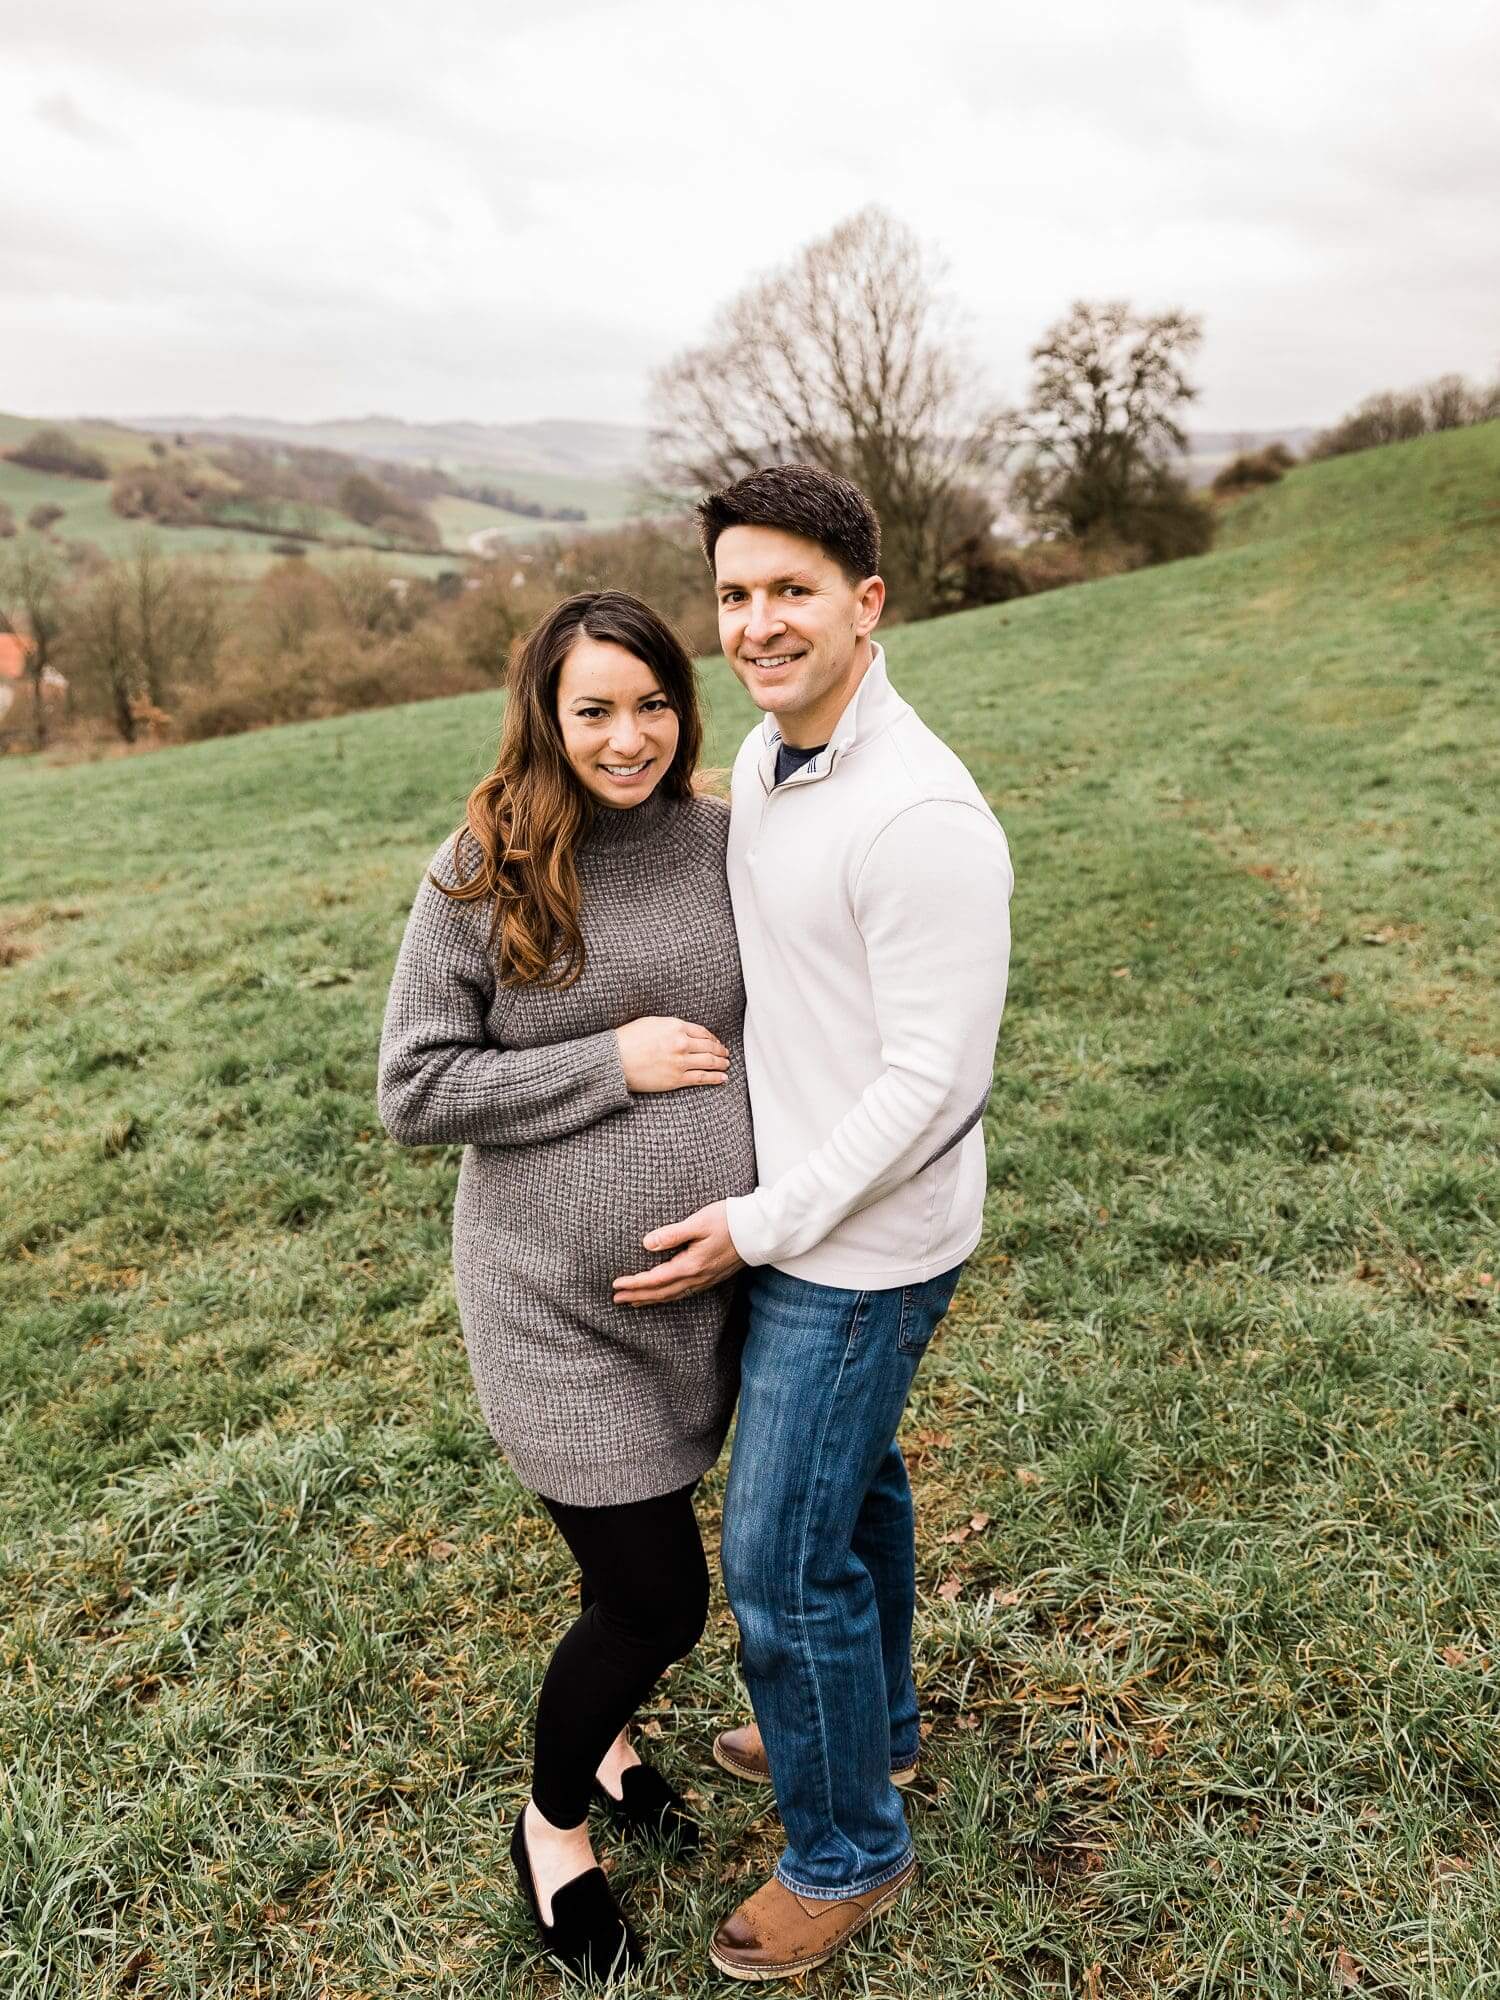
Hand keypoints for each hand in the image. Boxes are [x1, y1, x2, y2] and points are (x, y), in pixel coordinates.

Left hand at [613, 1202, 744, 1306]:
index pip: (655, 1279)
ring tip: (634, 1301)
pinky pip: (684, 1292)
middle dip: (637, 1296)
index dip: (634, 1283)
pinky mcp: (712, 1277)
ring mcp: (706, 1280)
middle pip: (661, 1293)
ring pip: (672, 1295)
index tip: (615, 1284)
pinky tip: (663, 1294)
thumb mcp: (698, 1222)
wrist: (760, 1230)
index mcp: (691, 1265)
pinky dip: (668, 1296)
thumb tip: (646, 1244)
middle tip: (616, 1299)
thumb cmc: (729, 1221)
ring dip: (651, 1299)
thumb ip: (672, 1234)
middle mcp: (697, 1278)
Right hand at [615, 1017, 729, 1092]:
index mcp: (676, 1026)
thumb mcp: (651, 1022)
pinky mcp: (677, 1079)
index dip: (712, 1038)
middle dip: (720, 1050)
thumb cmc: (628, 1040)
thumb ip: (670, 1025)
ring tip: (726, 1065)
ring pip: (709, 1062)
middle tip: (725, 1053)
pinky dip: (715, 1078)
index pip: (702, 1032)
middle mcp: (681, 1043)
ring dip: (721, 1063)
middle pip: (709, 1047)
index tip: (716, 1041)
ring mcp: (681, 1062)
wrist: (616, 1059)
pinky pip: (702, 1078)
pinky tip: (722, 1078)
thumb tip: (682, 1030)